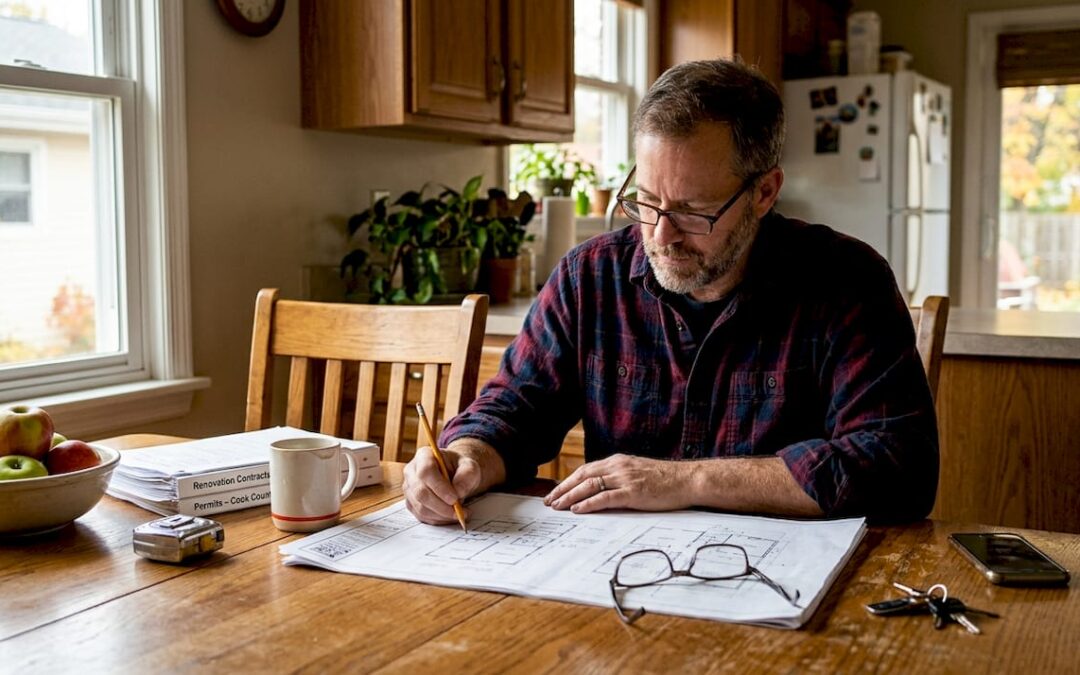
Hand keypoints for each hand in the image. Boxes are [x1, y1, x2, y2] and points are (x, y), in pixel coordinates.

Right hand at [403, 446, 482, 524]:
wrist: (454, 474)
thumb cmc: (459, 468)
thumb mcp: (469, 466)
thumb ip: (467, 475)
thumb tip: (458, 492)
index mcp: (424, 456)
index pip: (426, 471)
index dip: (439, 487)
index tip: (454, 498)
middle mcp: (411, 471)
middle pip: (420, 492)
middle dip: (441, 506)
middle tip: (458, 512)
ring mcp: (409, 488)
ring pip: (420, 507)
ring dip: (441, 515)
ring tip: (459, 514)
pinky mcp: (411, 503)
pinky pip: (421, 516)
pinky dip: (437, 520)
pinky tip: (450, 517)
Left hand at [543, 454, 691, 513]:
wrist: (687, 480)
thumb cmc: (664, 479)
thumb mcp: (636, 472)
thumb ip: (619, 477)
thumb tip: (601, 490)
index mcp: (617, 461)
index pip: (586, 470)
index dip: (568, 481)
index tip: (556, 492)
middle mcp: (618, 467)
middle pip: (582, 476)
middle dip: (563, 489)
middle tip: (549, 501)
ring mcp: (625, 478)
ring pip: (589, 485)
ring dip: (570, 496)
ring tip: (557, 507)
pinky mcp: (633, 492)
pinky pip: (605, 497)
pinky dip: (588, 503)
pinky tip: (577, 510)